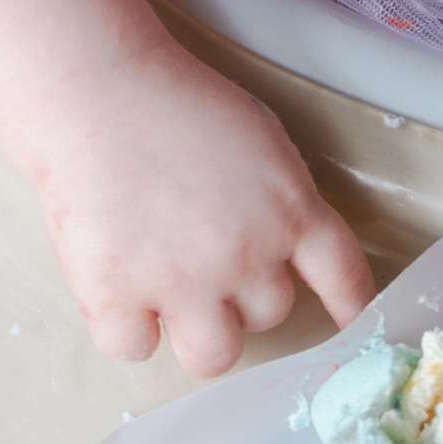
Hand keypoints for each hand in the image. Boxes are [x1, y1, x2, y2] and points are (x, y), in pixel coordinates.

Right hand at [22, 47, 374, 376]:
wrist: (92, 88)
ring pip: (214, 355)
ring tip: (170, 294)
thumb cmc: (171, 102)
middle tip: (202, 255)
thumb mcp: (259, 141)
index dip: (350, 309)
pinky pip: (133, 348)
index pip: (344, 278)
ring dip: (197, 333)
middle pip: (269, 315)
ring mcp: (182, 281)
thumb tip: (281, 249)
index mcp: (290, 212)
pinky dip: (125, 330)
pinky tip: (118, 294)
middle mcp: (246, 255)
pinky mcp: (115, 294)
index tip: (349, 323)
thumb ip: (280, 201)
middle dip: (242, 296)